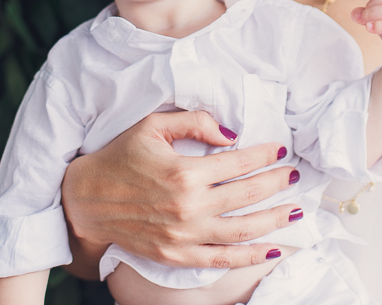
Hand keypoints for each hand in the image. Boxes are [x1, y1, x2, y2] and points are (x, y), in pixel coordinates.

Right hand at [60, 110, 301, 274]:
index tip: (280, 150)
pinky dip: (250, 256)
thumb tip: (231, 133)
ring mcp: (184, 236)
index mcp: (184, 172)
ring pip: (242, 231)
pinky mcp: (176, 256)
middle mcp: (188, 207)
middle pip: (247, 196)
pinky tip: (273, 249)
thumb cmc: (120, 157)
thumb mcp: (152, 126)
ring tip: (295, 211)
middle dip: (277, 184)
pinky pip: (222, 259)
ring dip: (274, 221)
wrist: (86, 199)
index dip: (264, 155)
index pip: (238, 163)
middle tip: (295, 176)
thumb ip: (194, 122)